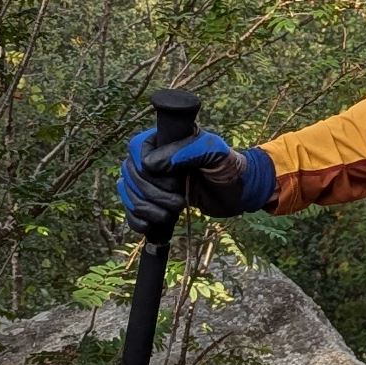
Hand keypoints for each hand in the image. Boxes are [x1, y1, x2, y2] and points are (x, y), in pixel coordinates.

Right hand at [116, 126, 275, 233]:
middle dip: (153, 193)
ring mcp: (150, 179)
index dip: (149, 168)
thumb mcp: (216, 152)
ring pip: (128, 193)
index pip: (136, 148)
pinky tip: (151, 225)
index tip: (175, 179)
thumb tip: (150, 164)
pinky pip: (130, 209)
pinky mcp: (152, 200)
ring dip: (148, 208)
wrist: (237, 192)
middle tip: (179, 200)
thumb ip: (190, 150)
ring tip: (173, 212)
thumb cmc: (229, 168)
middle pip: (130, 174)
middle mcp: (152, 157)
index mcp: (164, 140)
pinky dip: (137, 220)